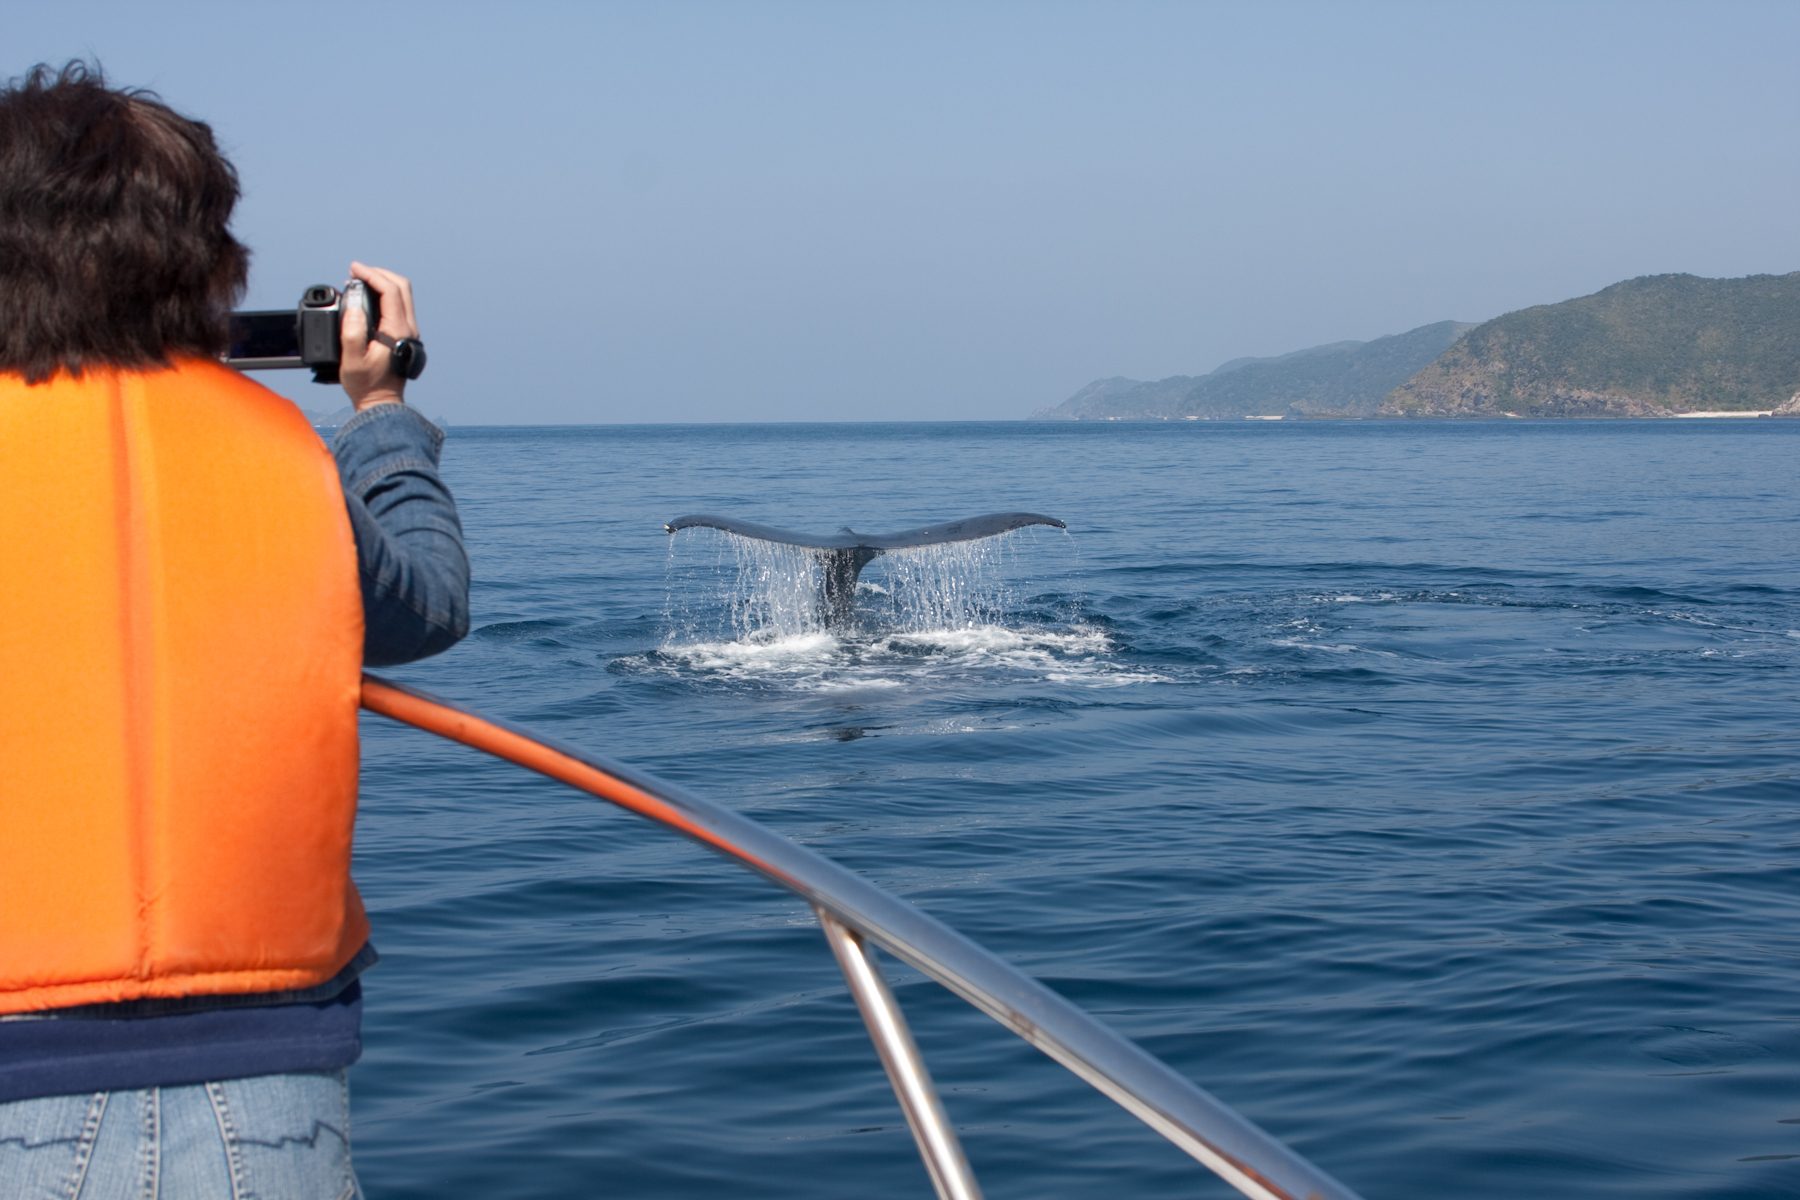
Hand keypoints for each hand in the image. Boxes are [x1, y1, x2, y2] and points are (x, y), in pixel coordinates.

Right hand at [338, 261, 419, 410]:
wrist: (381, 402)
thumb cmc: (366, 384)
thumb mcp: (352, 360)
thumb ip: (352, 332)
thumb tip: (354, 307)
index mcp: (398, 331)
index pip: (390, 291)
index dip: (372, 275)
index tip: (353, 269)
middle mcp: (408, 328)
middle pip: (402, 287)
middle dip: (379, 274)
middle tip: (356, 272)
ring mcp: (409, 331)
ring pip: (403, 295)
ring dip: (382, 282)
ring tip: (359, 282)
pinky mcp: (404, 334)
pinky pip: (399, 305)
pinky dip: (385, 294)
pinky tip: (368, 297)